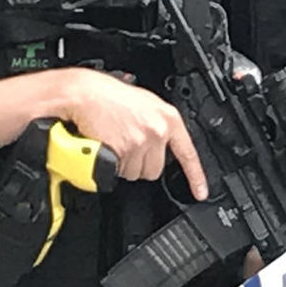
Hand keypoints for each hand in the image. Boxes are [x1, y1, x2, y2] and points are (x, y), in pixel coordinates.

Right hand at [48, 70, 206, 198]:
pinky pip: (118, 171)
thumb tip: (162, 143)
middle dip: (140, 165)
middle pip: (154, 170)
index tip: (201, 192)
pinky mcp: (121, 151)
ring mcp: (139, 142)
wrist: (84, 94)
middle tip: (128, 147)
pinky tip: (107, 147)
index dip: (196, 177)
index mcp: (168, 118)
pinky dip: (111, 164)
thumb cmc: (110, 96)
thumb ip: (158, 124)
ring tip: (116, 143)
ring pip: (135, 173)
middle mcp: (157, 131)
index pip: (188, 153)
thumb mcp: (146, 104)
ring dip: (124, 165)